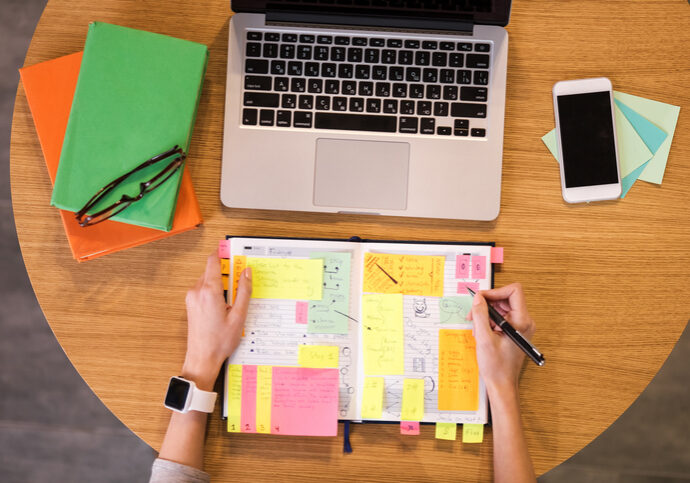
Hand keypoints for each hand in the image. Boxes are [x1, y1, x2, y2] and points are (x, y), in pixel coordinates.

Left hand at [181, 253, 251, 390]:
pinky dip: (214, 291)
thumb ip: (244, 291)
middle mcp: (197, 291)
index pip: (213, 262)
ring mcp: (191, 298)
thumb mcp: (239, 316)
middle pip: (211, 270)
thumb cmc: (220, 340)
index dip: (223, 253)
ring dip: (221, 283)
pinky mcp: (190, 304)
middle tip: (240, 279)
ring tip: (233, 299)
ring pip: (207, 280)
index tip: (232, 251)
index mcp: (209, 291)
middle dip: (226, 271)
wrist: (202, 358)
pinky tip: (224, 306)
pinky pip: (203, 289)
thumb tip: (247, 272)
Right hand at [467, 283, 535, 395]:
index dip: (495, 292)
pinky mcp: (514, 330)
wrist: (502, 384)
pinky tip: (482, 332)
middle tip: (473, 314)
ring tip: (477, 327)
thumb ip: (480, 315)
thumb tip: (478, 299)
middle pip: (505, 298)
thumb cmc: (497, 366)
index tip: (481, 298)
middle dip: (487, 304)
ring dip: (486, 314)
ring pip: (501, 307)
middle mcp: (524, 321)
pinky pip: (501, 317)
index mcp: (522, 321)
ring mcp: (520, 326)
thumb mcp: (484, 338)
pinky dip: (489, 321)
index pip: (513, 291)